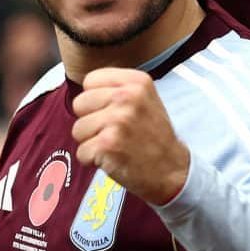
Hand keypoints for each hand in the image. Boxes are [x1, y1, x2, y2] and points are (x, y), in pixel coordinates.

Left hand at [71, 68, 189, 205]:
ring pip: (77, 129)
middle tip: (113, 131)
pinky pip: (81, 151)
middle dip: (90, 120)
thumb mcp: (145, 99)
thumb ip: (118, 88)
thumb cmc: (154, 136)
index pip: (90, 80)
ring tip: (115, 145)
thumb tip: (86, 90)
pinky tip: (113, 158)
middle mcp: (127, 97)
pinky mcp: (107, 144)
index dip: (95, 99)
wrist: (172, 170)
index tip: (111, 111)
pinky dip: (92, 160)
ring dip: (91, 142)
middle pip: (79, 103)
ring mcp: (117, 120)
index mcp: (137, 82)